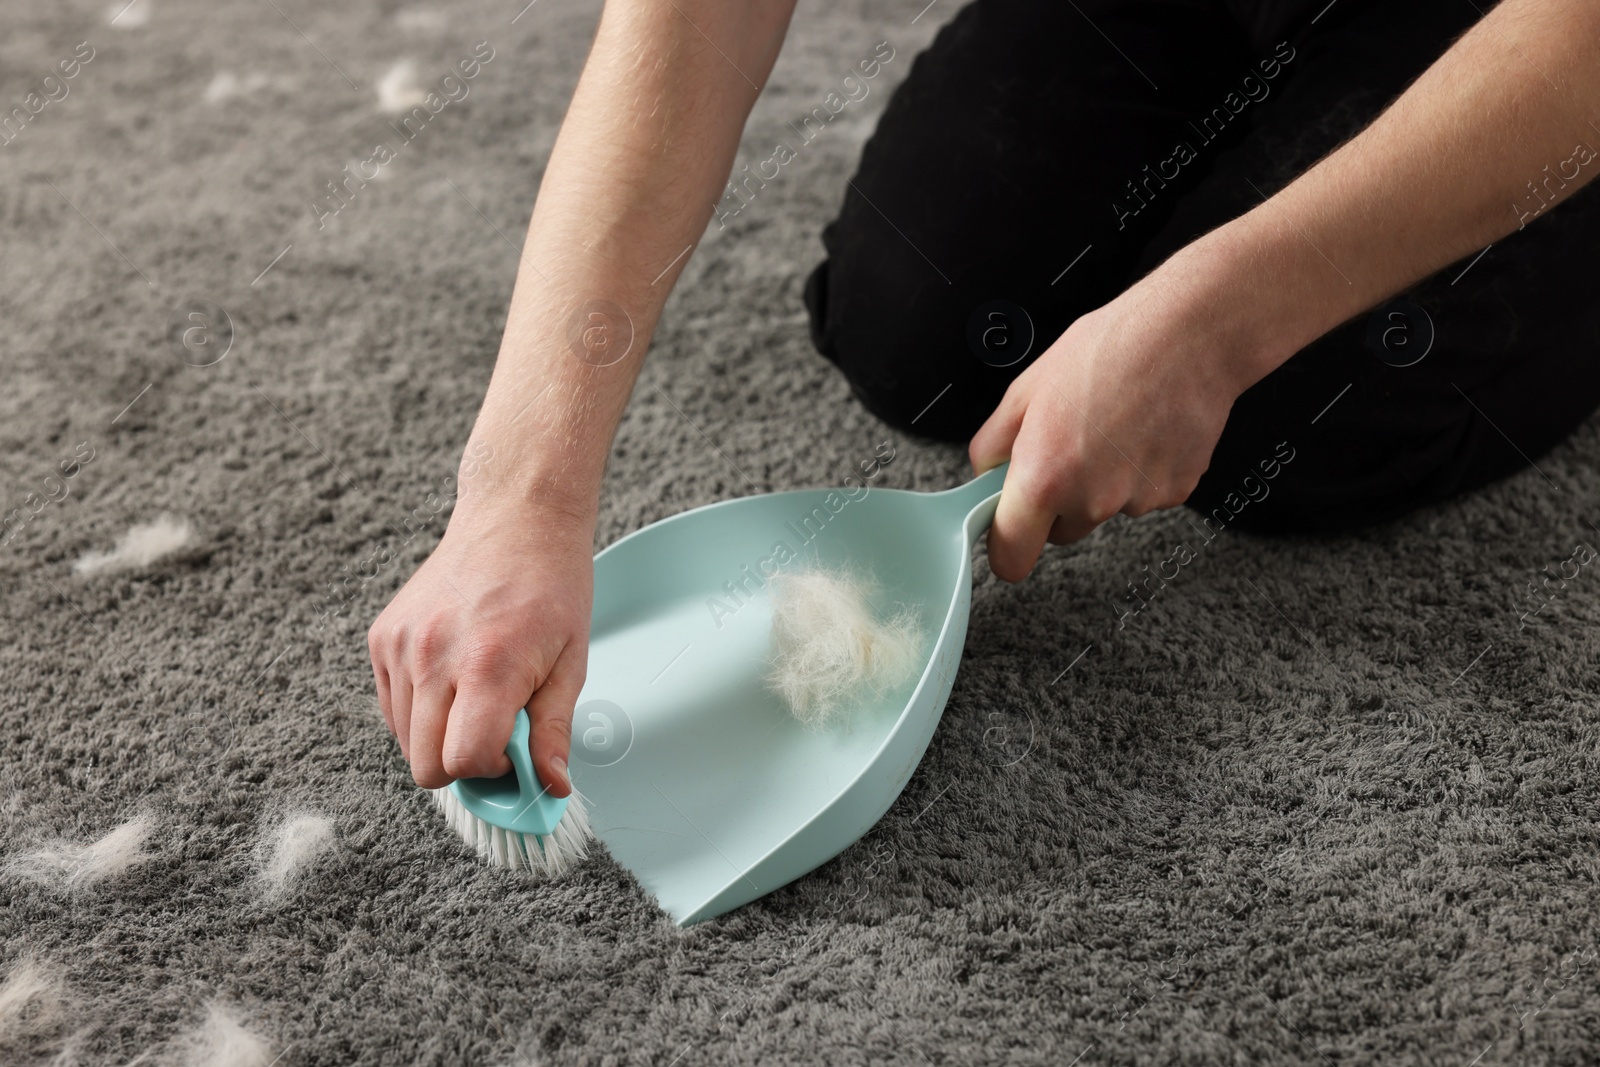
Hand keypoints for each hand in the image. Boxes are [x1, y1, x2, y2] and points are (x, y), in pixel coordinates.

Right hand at [368, 501, 592, 793]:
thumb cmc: (551, 586)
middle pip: (425, 765)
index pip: (463, 762)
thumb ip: (553, 731)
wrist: (515, 518)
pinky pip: (390, 707)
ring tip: (476, 698)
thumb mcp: (572, 662)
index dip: (492, 771)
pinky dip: (419, 712)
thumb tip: (551, 787)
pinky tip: (453, 681)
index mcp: (488, 665)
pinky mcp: (382, 636)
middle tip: (496, 732)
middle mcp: (433, 656)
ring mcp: (401, 645)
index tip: (513, 752)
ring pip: (404, 741)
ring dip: (440, 737)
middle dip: (462, 765)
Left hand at [969, 251, 1260, 580]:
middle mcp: (1090, 501)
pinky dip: (1140, 472)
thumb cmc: (1111, 349)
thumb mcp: (1027, 388)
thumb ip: (994, 443)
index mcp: (1044, 478)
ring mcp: (1136, 501)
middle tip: (1070, 445)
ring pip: (1103, 510)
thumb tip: (986, 473)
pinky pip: (1142, 496)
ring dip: (1102, 483)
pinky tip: (1143, 430)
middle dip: (1057, 502)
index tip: (1008, 534)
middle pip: (1060, 531)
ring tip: (1113, 425)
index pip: (1012, 558)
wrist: (1190, 335)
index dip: (1006, 548)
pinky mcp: (1174, 493)